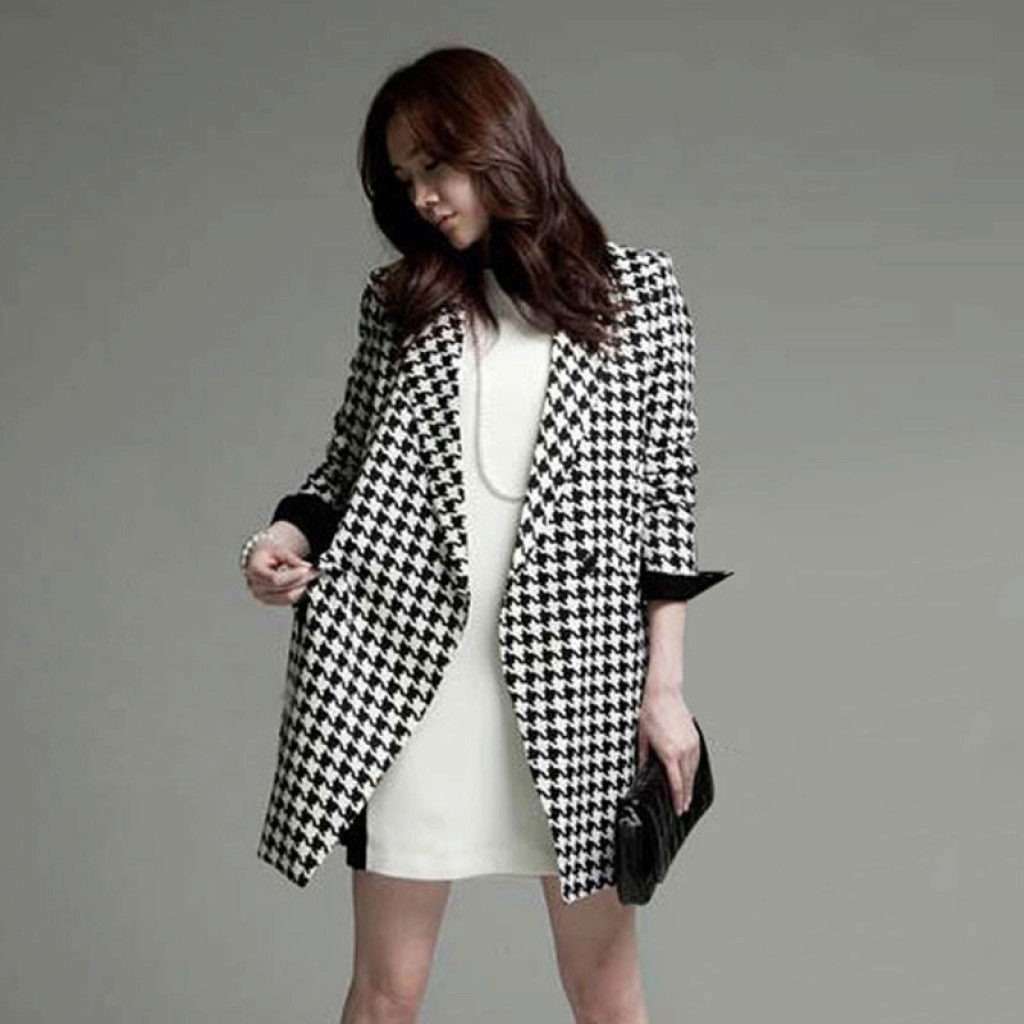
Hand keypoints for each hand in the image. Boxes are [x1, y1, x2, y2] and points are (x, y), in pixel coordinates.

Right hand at [244, 535, 318, 605]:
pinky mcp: (270, 601)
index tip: (306, 569)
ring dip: (303, 587)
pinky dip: (299, 592)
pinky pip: (288, 601)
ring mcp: (262, 597)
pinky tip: (305, 583)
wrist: (259, 559)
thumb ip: (291, 558)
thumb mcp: (278, 549)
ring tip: (312, 576)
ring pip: (288, 598)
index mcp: (255, 571)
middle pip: (284, 590)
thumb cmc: (268, 552)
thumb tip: (307, 567)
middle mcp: (256, 587)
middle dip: (302, 580)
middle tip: (316, 571)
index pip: (275, 579)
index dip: (293, 575)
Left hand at [636, 683, 700, 815]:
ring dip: (691, 785)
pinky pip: (697, 759)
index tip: (677, 809)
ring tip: (687, 796)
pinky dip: (694, 770)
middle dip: (685, 796)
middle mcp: (684, 750)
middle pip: (687, 780)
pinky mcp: (695, 737)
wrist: (663, 694)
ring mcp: (692, 744)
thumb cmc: (650, 713)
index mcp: (670, 753)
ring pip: (694, 770)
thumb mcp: (642, 739)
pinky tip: (691, 776)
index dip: (677, 799)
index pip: (676, 784)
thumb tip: (642, 773)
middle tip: (683, 808)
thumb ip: (643, 759)